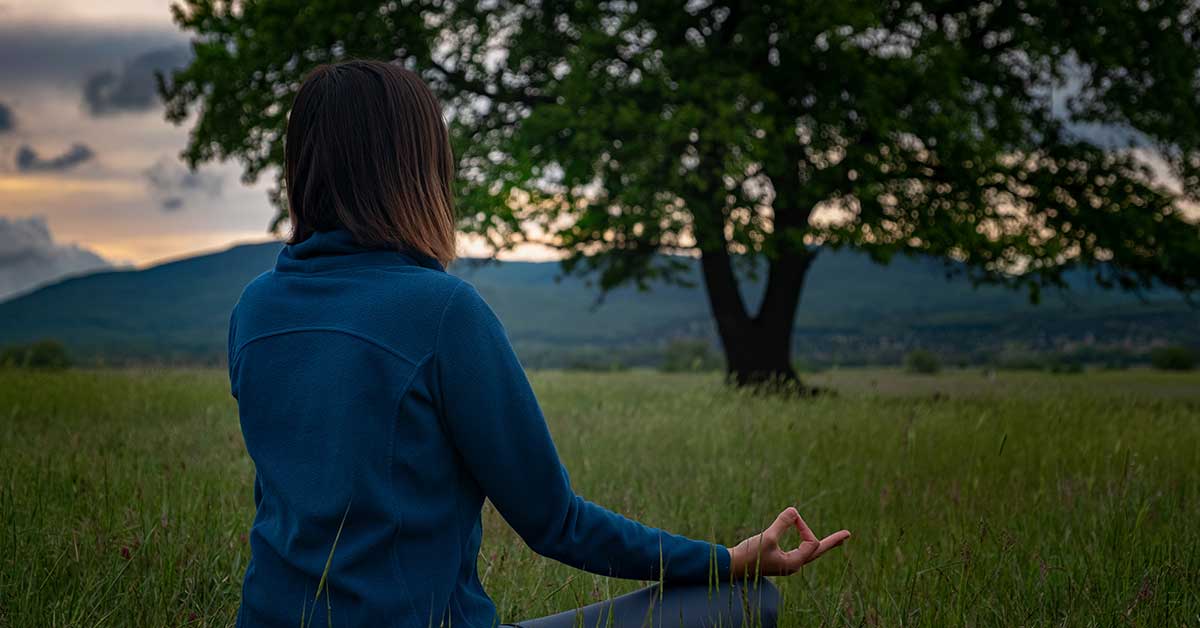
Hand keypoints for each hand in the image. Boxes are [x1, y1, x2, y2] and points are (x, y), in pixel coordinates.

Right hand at [728, 507, 850, 576]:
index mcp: (795, 562)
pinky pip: (798, 550)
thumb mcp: (767, 537)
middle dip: (832, 542)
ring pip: (809, 551)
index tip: (791, 517)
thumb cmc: (750, 555)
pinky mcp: (779, 560)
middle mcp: (794, 564)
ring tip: (836, 540)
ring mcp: (787, 563)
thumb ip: (782, 523)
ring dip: (819, 543)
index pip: (812, 541)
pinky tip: (805, 540)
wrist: (732, 566)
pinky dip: (804, 542)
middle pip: (818, 551)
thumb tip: (795, 510)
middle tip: (847, 534)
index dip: (804, 527)